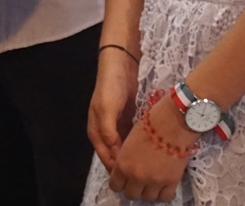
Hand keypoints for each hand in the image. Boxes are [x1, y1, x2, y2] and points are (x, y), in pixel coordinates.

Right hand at [88, 47, 140, 169]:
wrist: (120, 66)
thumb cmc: (110, 88)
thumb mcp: (107, 110)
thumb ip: (109, 132)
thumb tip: (115, 154)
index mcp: (96, 132)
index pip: (106, 159)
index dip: (118, 170)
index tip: (133, 177)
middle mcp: (105, 133)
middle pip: (115, 156)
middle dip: (126, 166)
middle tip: (143, 175)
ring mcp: (116, 127)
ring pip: (124, 149)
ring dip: (133, 157)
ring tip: (148, 166)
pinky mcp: (127, 120)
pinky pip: (131, 139)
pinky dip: (138, 146)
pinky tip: (149, 151)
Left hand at [109, 97, 196, 202]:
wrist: (172, 123)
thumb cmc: (149, 125)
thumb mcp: (129, 142)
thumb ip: (125, 158)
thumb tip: (125, 169)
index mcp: (122, 164)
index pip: (115, 186)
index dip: (119, 183)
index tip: (124, 179)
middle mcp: (136, 176)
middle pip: (130, 194)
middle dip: (133, 188)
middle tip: (139, 180)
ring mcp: (154, 181)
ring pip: (147, 199)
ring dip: (148, 191)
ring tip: (152, 182)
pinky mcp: (171, 182)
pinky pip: (164, 198)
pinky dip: (162, 194)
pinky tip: (163, 186)